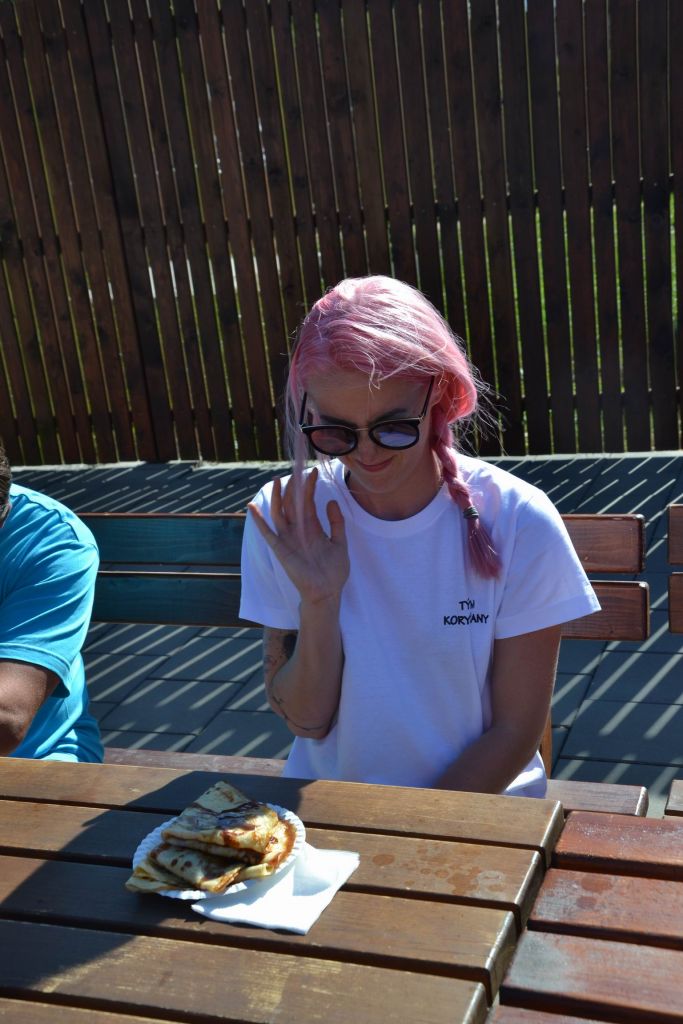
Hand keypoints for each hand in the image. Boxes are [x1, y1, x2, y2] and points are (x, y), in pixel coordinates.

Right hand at [248, 467, 348, 605]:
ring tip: (279, 480)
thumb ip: (337, 523)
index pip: (308, 502)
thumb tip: (331, 501)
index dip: (310, 487)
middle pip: (293, 504)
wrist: (327, 591)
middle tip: (297, 470)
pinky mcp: (281, 549)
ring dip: (278, 497)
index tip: (313, 472)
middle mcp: (299, 531)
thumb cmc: (334, 571)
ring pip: (280, 513)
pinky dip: (259, 521)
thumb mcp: (340, 542)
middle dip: (294, 487)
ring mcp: (288, 539)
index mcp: (313, 528)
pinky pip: (267, 533)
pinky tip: (252, 507)